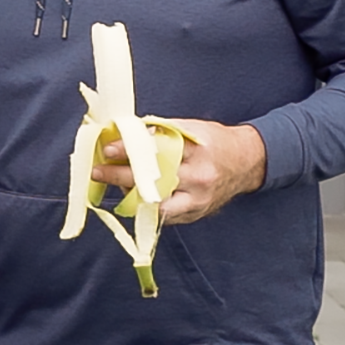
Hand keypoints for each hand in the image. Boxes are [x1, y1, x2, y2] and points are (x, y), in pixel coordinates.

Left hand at [90, 119, 265, 224]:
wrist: (246, 164)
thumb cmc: (214, 141)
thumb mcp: (191, 128)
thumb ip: (160, 131)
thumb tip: (124, 134)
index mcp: (198, 150)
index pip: (158, 150)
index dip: (130, 150)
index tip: (108, 149)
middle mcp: (199, 178)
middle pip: (154, 181)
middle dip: (120, 176)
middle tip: (98, 170)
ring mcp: (197, 201)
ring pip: (156, 205)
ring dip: (130, 196)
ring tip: (112, 185)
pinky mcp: (195, 215)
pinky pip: (164, 217)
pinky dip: (145, 207)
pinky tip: (131, 197)